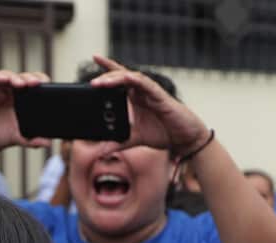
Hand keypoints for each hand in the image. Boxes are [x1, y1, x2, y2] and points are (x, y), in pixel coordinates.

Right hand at [0, 70, 52, 154]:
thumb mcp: (15, 138)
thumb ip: (31, 140)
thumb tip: (48, 143)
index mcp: (20, 101)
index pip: (33, 86)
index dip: (41, 83)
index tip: (50, 87)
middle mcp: (9, 92)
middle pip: (22, 78)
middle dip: (31, 78)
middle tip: (37, 83)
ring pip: (8, 76)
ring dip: (15, 77)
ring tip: (22, 84)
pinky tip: (3, 79)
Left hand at [87, 55, 208, 156]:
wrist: (184, 138)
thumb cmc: (163, 132)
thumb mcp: (135, 139)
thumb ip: (119, 142)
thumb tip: (101, 150)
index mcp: (135, 97)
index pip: (119, 79)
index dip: (108, 68)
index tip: (94, 58)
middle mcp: (142, 91)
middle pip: (121, 76)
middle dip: (106, 75)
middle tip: (91, 82)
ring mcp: (151, 92)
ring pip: (131, 77)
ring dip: (115, 78)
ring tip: (101, 83)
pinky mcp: (160, 96)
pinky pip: (146, 84)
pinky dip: (136, 80)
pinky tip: (126, 78)